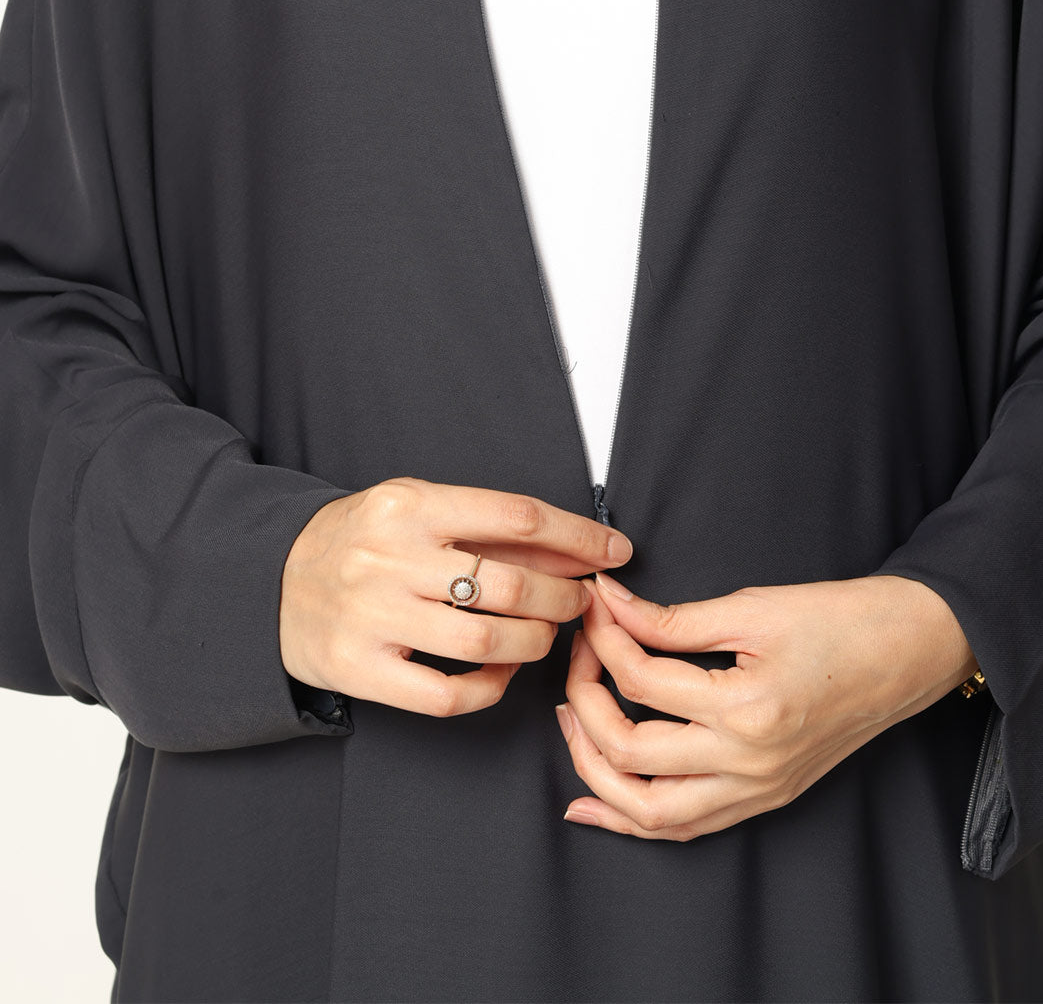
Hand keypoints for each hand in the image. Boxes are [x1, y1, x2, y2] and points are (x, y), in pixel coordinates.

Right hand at [280, 476, 632, 716]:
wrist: (272, 581)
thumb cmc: (361, 540)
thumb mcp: (416, 509)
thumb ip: (488, 528)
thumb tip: (578, 545)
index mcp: (409, 505)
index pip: (516, 516)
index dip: (578, 536)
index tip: (614, 551)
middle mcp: (389, 558)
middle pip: (508, 585)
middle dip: (562, 597)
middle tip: (580, 602)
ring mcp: (371, 617)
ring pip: (485, 643)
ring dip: (534, 643)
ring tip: (544, 636)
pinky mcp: (359, 670)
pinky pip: (445, 695)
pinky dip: (488, 690)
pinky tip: (501, 675)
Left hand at [556, 570, 977, 838]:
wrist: (909, 650)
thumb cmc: (842, 619)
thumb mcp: (753, 607)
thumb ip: (673, 619)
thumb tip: (609, 605)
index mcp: (748, 708)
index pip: (641, 680)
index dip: (604, 637)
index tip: (594, 603)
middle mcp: (749, 763)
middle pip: (628, 750)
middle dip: (583, 698)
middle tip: (578, 653)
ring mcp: (757, 789)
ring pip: (647, 810)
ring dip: (594, 767)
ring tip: (572, 719)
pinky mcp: (764, 797)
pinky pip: (683, 826)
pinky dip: (630, 817)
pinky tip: (591, 799)